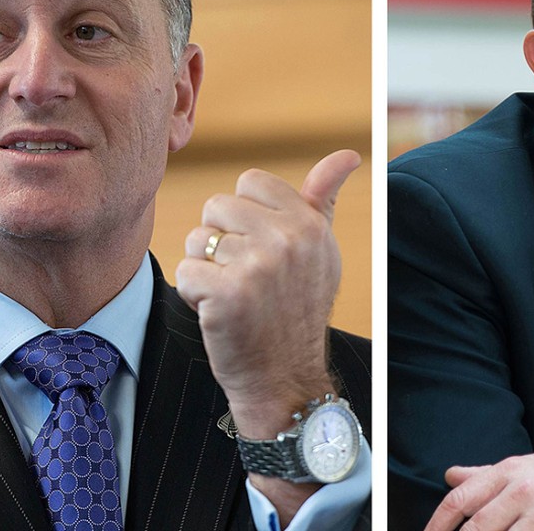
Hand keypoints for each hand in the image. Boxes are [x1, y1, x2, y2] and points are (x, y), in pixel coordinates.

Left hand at [175, 149, 360, 435]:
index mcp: (310, 223)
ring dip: (205, 270)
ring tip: (233, 296)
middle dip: (219, 241)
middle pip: (218, 207)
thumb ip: (324, 199)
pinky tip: (219, 313)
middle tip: (244, 278)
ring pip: (198, 240)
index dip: (244, 216)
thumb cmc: (297, 309)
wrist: (285, 378)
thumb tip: (348, 154)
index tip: (261, 249)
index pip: (250, 182)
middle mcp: (289, 239)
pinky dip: (194, 295)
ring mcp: (259, 266)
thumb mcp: (320, 251)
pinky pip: (186, 271)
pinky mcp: (229, 294)